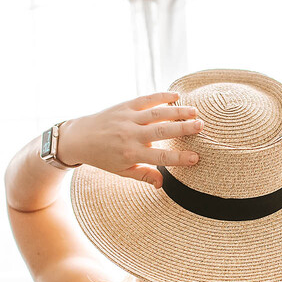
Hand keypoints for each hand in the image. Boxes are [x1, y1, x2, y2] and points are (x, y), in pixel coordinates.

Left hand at [56, 91, 202, 188]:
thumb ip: (144, 176)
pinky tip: (176, 96)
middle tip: (201, 127)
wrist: (80, 138)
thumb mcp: (122, 171)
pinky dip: (161, 96)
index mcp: (130, 154)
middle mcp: (130, 136)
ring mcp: (127, 119)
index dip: (179, 159)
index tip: (196, 158)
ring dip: (177, 112)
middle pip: (161, 132)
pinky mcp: (124, 106)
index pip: (160, 158)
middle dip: (183, 129)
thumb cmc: (103, 157)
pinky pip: (146, 99)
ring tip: (195, 112)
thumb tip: (162, 185)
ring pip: (157, 114)